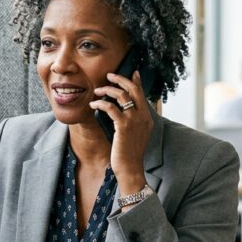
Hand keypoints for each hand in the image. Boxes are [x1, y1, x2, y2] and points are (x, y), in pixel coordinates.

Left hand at [90, 71, 152, 191]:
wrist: (131, 169)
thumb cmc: (131, 155)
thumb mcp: (137, 136)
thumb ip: (135, 122)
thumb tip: (127, 113)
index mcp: (147, 118)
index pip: (142, 94)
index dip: (137, 82)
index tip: (132, 72)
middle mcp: (143, 117)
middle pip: (133, 90)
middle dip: (121, 79)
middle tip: (109, 75)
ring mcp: (134, 121)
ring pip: (122, 95)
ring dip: (108, 90)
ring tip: (97, 91)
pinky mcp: (123, 126)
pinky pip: (111, 108)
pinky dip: (100, 103)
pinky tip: (93, 105)